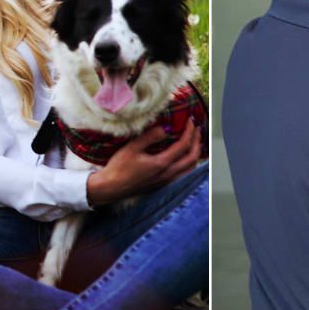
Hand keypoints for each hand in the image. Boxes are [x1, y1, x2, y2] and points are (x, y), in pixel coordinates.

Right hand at [86, 118, 200, 205]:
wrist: (110, 188)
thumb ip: (150, 137)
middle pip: (192, 157)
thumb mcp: (132, 148)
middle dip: (197, 141)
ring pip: (190, 168)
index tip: (191, 120)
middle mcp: (168, 174)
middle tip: (197, 129)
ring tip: (194, 142)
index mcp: (162, 164)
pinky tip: (184, 158)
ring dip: (195, 154)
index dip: (190, 131)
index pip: (183, 145)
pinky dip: (189, 164)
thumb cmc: (119, 168)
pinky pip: (184, 174)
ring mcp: (166, 182)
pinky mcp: (162, 185)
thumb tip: (166, 128)